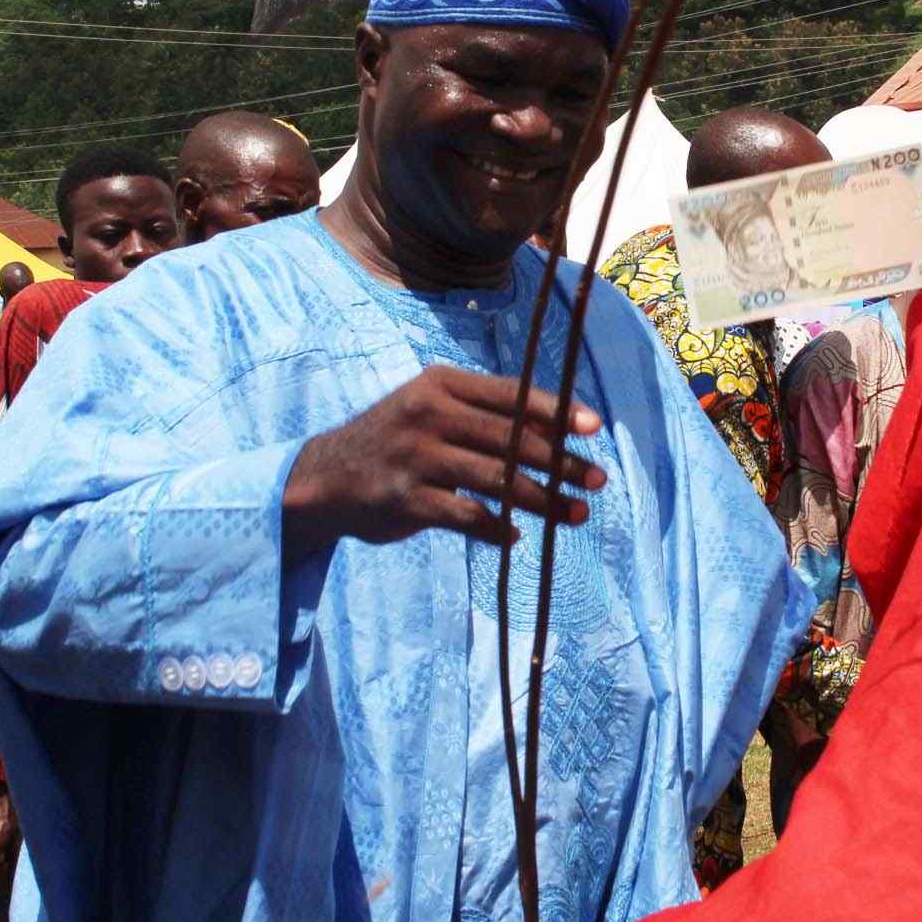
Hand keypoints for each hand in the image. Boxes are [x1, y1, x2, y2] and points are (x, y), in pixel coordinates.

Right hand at [283, 367, 606, 552]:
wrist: (324, 477)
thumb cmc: (396, 440)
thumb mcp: (431, 410)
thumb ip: (483, 415)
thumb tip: (556, 430)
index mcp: (440, 384)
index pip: (510, 394)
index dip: (556, 410)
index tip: (595, 428)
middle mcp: (427, 413)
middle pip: (510, 438)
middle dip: (560, 462)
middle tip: (596, 481)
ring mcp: (415, 457)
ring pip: (497, 480)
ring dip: (544, 500)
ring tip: (576, 515)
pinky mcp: (405, 499)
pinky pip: (466, 516)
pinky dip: (496, 529)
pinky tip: (515, 538)